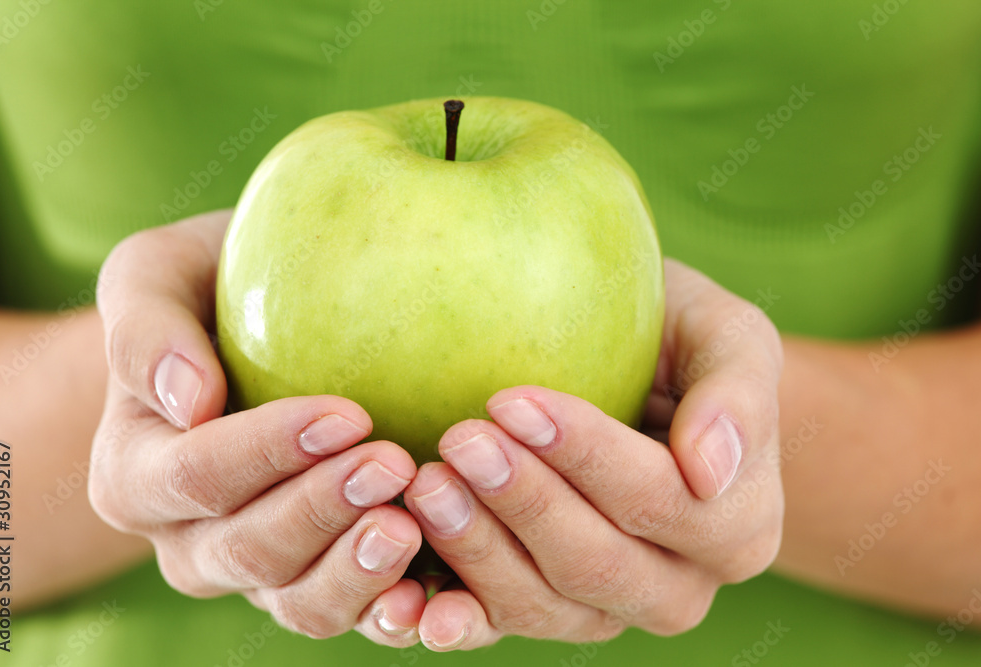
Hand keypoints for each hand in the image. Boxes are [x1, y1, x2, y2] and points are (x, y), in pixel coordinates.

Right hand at [89, 211, 427, 646]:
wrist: (246, 336)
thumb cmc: (206, 291)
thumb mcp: (155, 275)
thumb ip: (146, 329)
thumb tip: (188, 400)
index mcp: (136, 476)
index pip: (197, 475)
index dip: (268, 453)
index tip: (348, 415)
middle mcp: (192, 542)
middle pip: (251, 550)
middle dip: (324, 511)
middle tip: (394, 464)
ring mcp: (259, 574)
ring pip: (301, 603)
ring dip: (359, 571)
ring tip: (413, 525)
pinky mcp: (321, 582)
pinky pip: (355, 618)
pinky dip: (392, 615)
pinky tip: (434, 593)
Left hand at [403, 258, 784, 649]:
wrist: (645, 379)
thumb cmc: (682, 342)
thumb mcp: (729, 337)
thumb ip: (738, 395)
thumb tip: (709, 469)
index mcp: (737, 527)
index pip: (658, 500)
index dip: (584, 456)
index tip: (511, 399)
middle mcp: (677, 586)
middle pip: (595, 564)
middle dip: (523, 503)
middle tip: (458, 441)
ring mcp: (607, 609)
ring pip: (542, 607)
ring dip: (478, 550)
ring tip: (426, 486)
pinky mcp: (546, 610)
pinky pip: (499, 627)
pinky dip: (455, 617)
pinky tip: (410, 598)